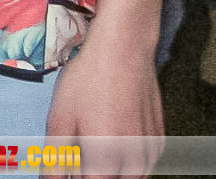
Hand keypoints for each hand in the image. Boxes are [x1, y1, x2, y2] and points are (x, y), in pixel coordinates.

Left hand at [45, 35, 162, 176]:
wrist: (124, 50)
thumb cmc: (88, 80)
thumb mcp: (60, 117)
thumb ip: (56, 156)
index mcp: (105, 159)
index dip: (72, 176)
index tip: (64, 164)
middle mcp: (134, 161)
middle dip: (90, 172)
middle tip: (76, 151)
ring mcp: (151, 151)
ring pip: (130, 177)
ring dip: (110, 169)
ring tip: (92, 139)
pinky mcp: (159, 139)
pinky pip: (143, 163)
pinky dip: (127, 159)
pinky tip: (112, 136)